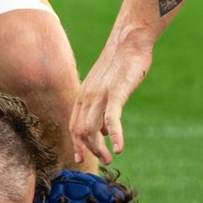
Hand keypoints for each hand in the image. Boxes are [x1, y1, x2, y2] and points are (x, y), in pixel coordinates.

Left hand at [69, 39, 152, 165]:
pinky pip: (112, 118)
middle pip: (80, 131)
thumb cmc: (120, 64)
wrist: (128, 41)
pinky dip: (115, 135)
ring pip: (92, 128)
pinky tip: (119, 148)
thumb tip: (105, 131)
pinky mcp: (116, 92)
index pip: (73, 125)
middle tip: (103, 161)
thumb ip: (101, 108)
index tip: (81, 158)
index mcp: (83, 96)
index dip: (76, 144)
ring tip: (109, 158)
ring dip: (100, 147)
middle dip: (89, 150)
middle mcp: (87, 97)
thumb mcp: (106, 87)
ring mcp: (100, 95)